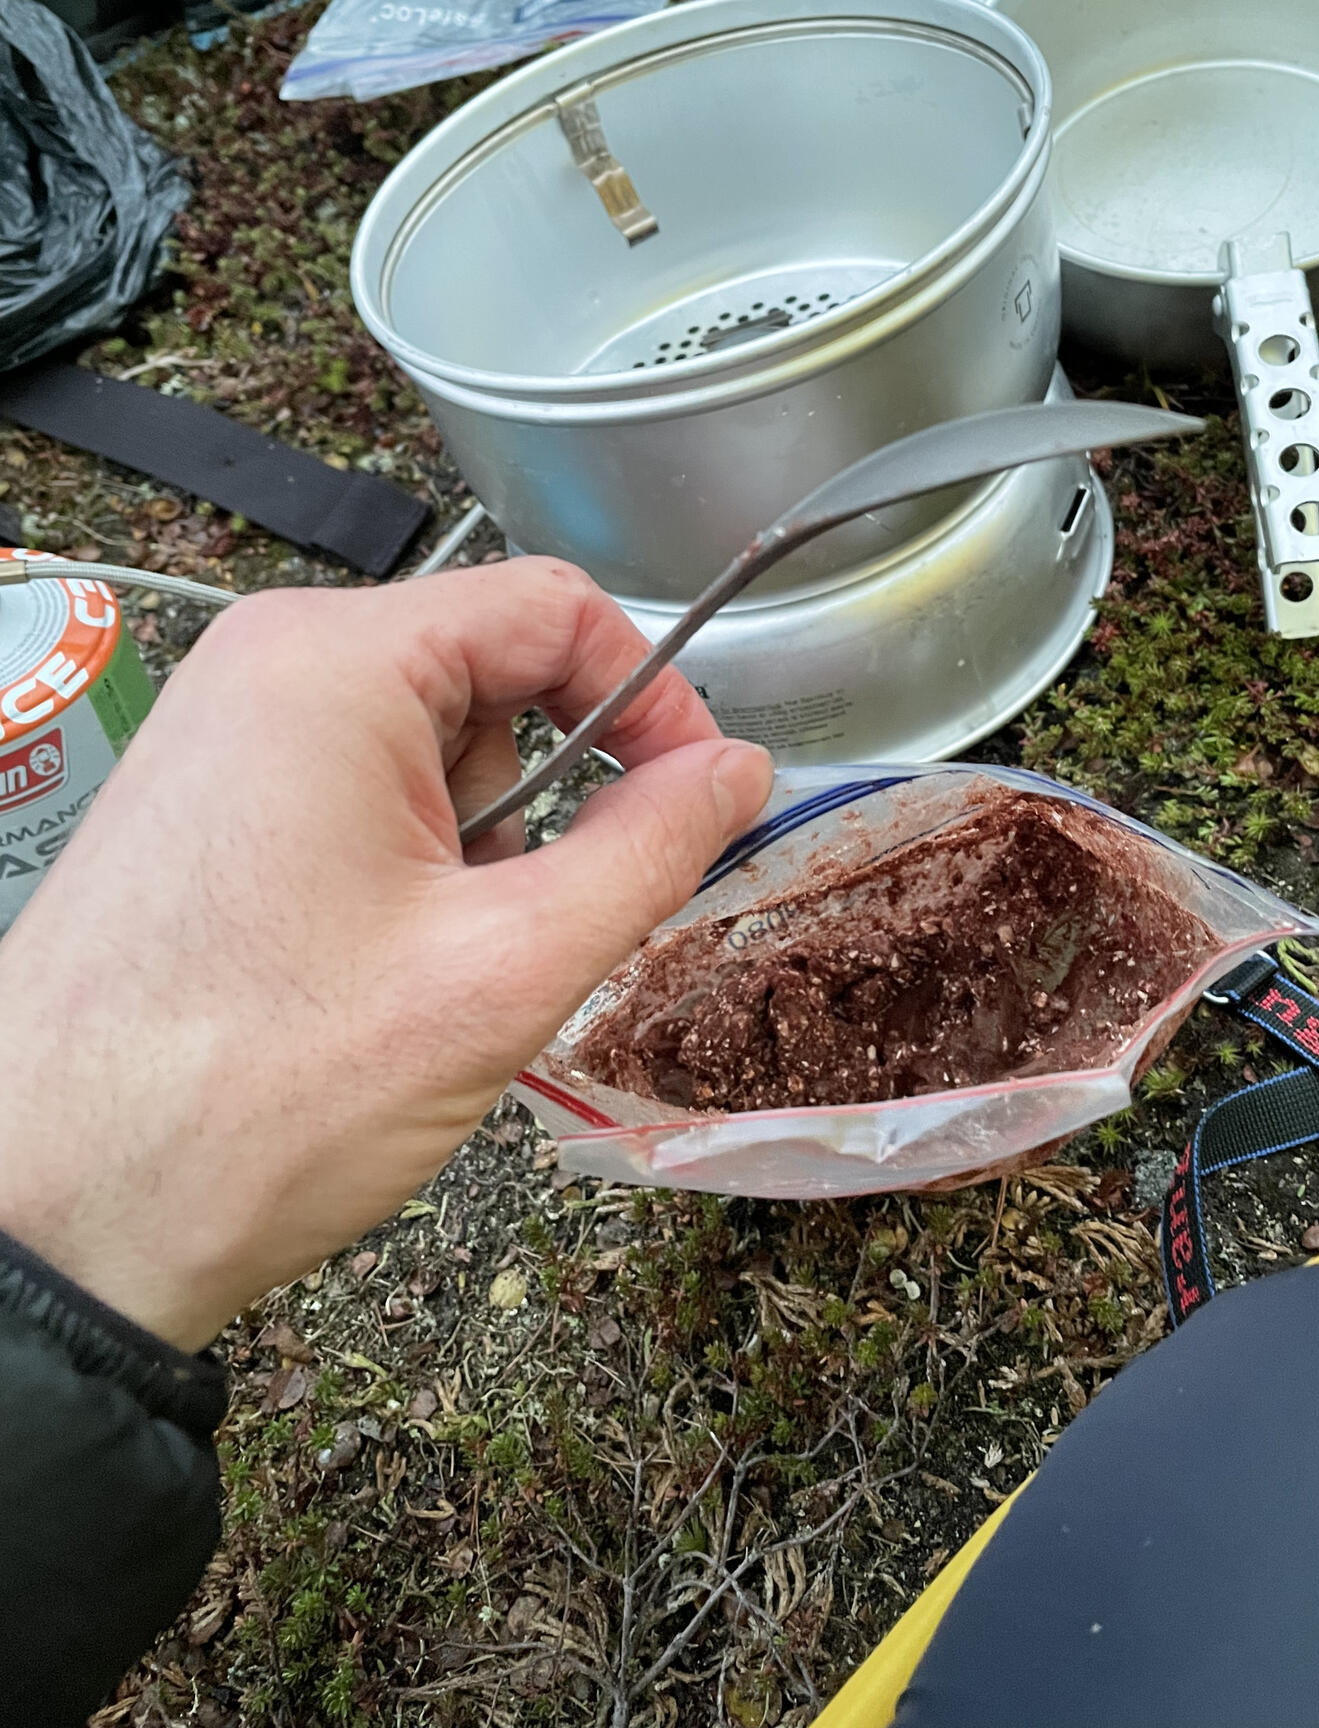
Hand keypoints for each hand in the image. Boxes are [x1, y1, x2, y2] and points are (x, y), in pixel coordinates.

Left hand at [0, 559, 771, 1350]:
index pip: (556, 608)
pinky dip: (410, 870)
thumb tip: (741, 771)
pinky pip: (358, 794)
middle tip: (541, 924)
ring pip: (430, 747)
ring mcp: (224, 736)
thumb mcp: (505, 968)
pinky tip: (374, 974)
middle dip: (550, 797)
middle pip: (492, 675)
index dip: (654, 702)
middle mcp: (267, 668)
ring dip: (478, 850)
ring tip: (435, 972)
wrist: (52, 1219)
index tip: (697, 805)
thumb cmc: (263, 1093)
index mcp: (336, 664)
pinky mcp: (205, 808)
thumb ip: (649, 850)